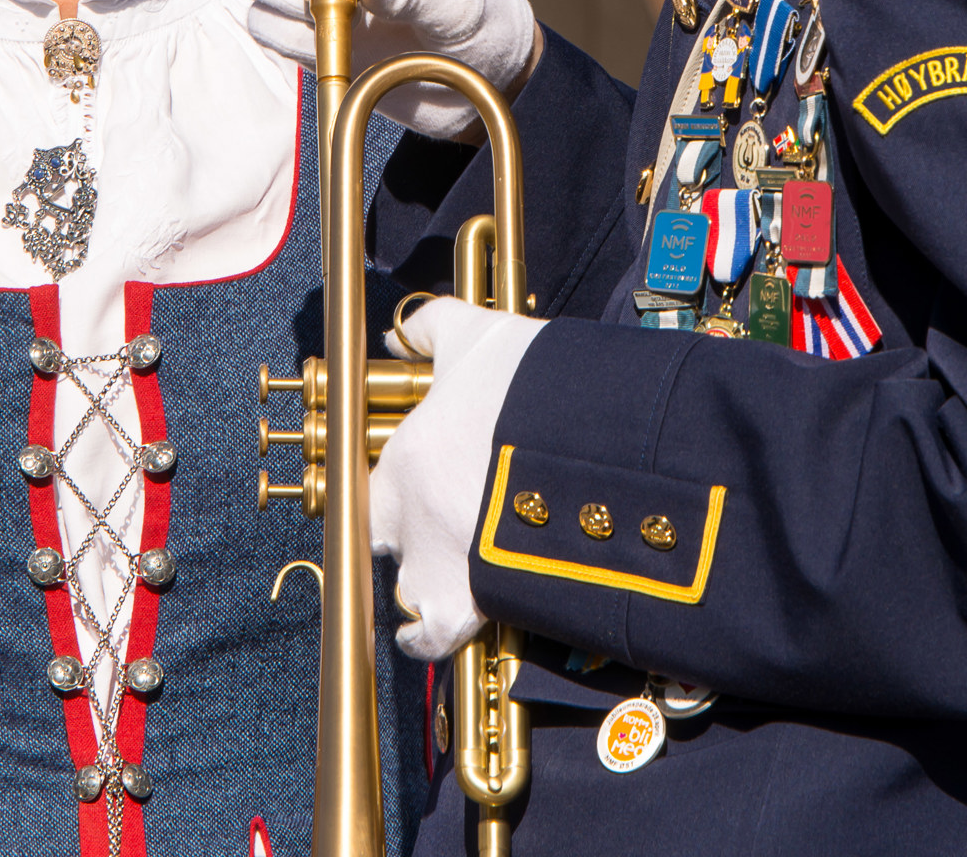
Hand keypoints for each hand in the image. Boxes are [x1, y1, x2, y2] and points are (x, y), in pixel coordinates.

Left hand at [368, 296, 544, 659]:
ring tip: (447, 574)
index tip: (403, 496)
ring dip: (420, 585)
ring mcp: (438, 564)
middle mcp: (410, 517)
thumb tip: (400, 328)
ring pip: (406, 588)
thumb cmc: (541, 386)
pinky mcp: (472, 603)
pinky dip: (425, 638)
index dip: (382, 496)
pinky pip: (430, 635)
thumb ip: (432, 328)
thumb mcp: (482, 338)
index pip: (364, 488)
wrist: (602, 441)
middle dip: (405, 539)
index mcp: (408, 458)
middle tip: (439, 528)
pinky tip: (424, 634)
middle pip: (383, 542)